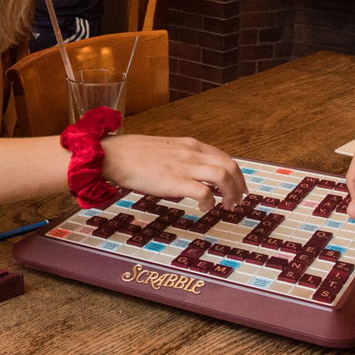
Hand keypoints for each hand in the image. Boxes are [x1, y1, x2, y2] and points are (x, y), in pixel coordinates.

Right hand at [100, 135, 248, 209]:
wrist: (114, 155)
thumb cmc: (133, 153)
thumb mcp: (165, 149)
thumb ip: (182, 158)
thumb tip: (192, 174)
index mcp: (190, 144)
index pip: (224, 156)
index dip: (235, 173)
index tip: (237, 186)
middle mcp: (192, 152)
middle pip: (230, 165)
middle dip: (240, 184)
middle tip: (239, 200)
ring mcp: (184, 166)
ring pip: (223, 176)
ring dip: (231, 193)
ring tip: (227, 206)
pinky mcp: (175, 182)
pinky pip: (204, 193)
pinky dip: (210, 203)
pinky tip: (205, 209)